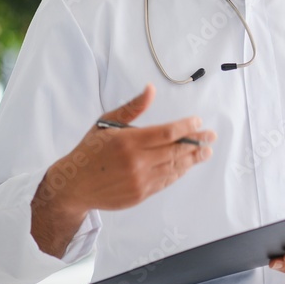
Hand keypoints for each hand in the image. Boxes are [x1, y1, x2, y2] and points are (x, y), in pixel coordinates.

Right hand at [31, 84, 215, 256]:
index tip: (198, 121)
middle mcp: (136, 162)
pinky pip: (166, 181)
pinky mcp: (140, 194)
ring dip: (193, 159)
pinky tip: (187, 165)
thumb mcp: (107, 123)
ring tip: (205, 152)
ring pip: (175, 167)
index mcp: (128, 141)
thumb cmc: (90, 151)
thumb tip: (151, 89)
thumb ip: (132, 107)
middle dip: (197, 142)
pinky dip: (179, 172)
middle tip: (211, 137)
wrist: (73, 186)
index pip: (167, 133)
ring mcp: (140, 180)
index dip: (186, 127)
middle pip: (176, 151)